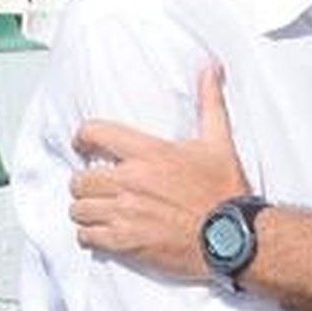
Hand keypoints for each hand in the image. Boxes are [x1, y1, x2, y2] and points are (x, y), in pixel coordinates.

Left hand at [70, 64, 248, 277]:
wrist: (232, 235)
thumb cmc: (225, 191)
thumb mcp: (219, 142)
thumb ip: (209, 103)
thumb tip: (209, 69)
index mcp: (149, 153)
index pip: (95, 133)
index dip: (83, 138)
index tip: (83, 146)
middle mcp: (131, 181)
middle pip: (79, 179)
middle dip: (86, 183)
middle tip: (97, 188)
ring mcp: (126, 213)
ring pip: (79, 209)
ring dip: (87, 210)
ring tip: (99, 211)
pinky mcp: (126, 241)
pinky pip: (87, 236)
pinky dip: (91, 236)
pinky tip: (104, 234)